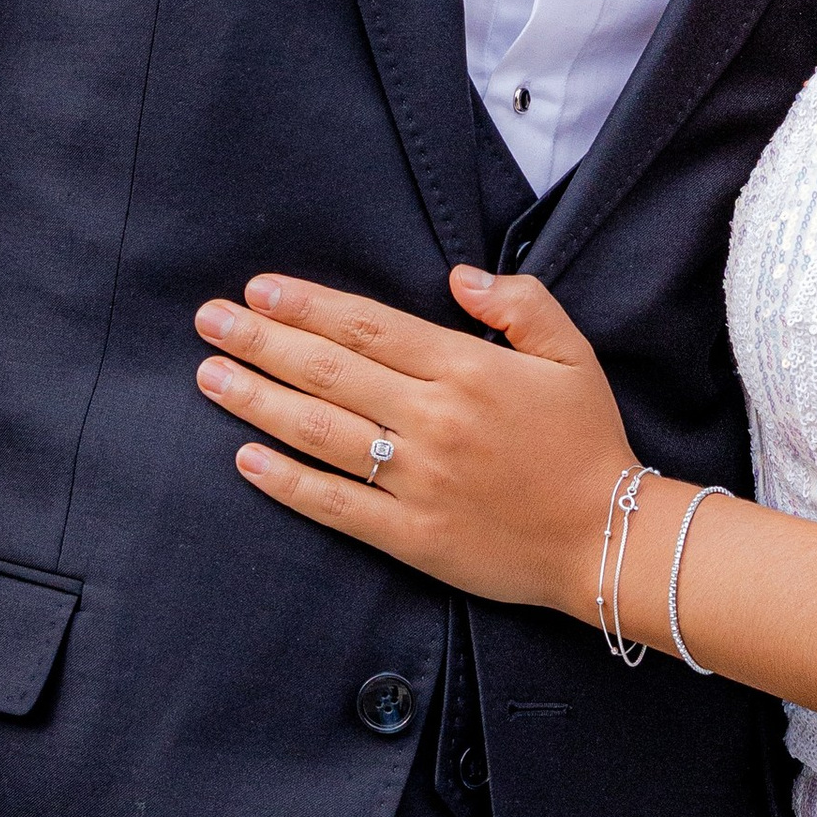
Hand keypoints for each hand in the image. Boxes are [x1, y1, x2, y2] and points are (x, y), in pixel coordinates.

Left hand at [195, 267, 636, 616]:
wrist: (607, 539)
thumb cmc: (587, 442)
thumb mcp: (571, 354)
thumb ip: (520, 303)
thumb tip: (458, 277)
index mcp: (467, 369)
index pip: (367, 325)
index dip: (307, 305)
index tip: (259, 289)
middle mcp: (434, 420)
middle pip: (329, 371)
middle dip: (262, 341)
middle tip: (209, 319)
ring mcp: (418, 480)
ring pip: (321, 432)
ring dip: (258, 400)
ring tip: (211, 375)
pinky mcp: (411, 534)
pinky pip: (336, 504)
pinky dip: (286, 482)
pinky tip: (246, 459)